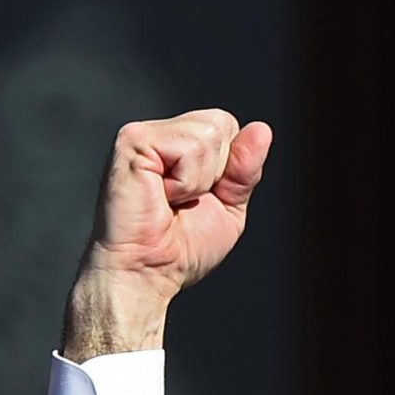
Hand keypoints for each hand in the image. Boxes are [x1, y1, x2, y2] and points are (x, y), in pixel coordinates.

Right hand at [62, 110, 273, 360]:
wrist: (148, 272)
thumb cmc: (180, 249)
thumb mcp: (228, 206)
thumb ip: (245, 168)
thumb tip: (262, 129)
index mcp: (179, 145)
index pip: (226, 125)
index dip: (230, 165)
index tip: (204, 198)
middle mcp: (160, 134)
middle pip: (221, 122)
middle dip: (218, 171)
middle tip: (185, 201)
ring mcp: (144, 134)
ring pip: (209, 134)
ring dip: (200, 181)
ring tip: (171, 200)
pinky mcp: (133, 141)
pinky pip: (189, 148)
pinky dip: (187, 182)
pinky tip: (162, 196)